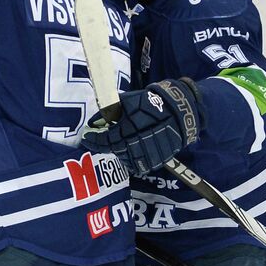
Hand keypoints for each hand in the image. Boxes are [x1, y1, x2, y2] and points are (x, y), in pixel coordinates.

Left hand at [81, 78, 202, 174]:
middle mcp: (136, 146)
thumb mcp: (127, 101)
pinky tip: (127, 149)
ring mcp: (147, 155)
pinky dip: (130, 158)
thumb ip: (109, 112)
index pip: (104, 140)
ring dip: (116, 152)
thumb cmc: (151, 103)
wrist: (179, 111)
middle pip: (113, 150)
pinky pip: (139, 164)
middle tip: (97, 139)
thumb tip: (94, 121)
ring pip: (125, 159)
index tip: (85, 136)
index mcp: (127, 131)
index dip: (93, 139)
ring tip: (113, 143)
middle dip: (103, 145)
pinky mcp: (157, 160)